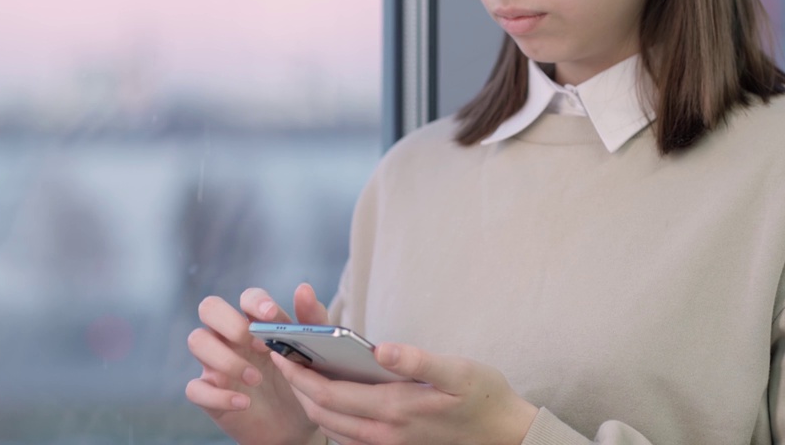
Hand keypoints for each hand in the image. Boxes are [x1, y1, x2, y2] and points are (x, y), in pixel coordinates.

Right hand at [185, 283, 329, 444]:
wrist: (295, 425)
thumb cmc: (299, 381)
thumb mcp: (311, 352)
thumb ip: (312, 321)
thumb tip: (304, 289)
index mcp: (256, 322)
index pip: (247, 296)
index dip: (256, 301)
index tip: (271, 316)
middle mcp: (230, 337)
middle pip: (209, 307)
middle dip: (230, 321)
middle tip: (256, 344)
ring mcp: (216, 363)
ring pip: (197, 340)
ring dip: (225, 358)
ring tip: (256, 379)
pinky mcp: (209, 394)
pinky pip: (194, 388)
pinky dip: (218, 396)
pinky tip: (243, 403)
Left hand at [270, 340, 539, 444]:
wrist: (505, 436)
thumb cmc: (484, 397)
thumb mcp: (458, 371)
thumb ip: (418, 360)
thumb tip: (382, 348)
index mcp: (394, 408)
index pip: (330, 393)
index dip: (299, 374)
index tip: (279, 352)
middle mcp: (384, 433)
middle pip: (323, 414)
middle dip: (296, 388)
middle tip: (278, 359)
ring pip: (333, 428)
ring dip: (310, 404)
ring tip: (297, 376)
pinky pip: (349, 438)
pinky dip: (330, 418)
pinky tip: (330, 399)